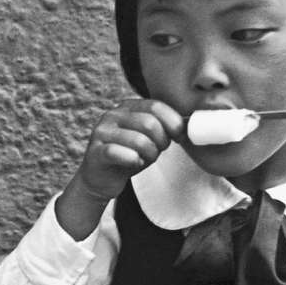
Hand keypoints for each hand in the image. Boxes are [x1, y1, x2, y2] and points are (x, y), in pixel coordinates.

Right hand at [55, 99, 182, 238]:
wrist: (101, 178)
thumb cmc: (129, 156)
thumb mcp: (149, 138)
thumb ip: (164, 128)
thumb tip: (190, 125)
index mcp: (127, 107)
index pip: (156, 106)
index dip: (172, 122)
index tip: (178, 137)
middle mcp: (112, 115)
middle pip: (149, 123)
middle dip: (161, 141)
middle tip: (157, 151)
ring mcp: (101, 132)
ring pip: (138, 140)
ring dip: (149, 154)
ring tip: (144, 159)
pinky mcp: (95, 151)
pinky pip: (120, 153)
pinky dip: (133, 161)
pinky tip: (133, 164)